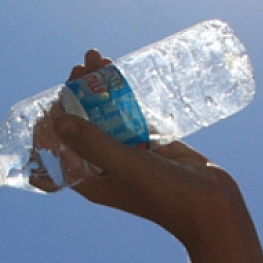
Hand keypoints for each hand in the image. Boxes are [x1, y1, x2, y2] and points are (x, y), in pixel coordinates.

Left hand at [54, 50, 247, 248]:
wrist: (212, 204)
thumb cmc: (165, 195)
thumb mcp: (126, 166)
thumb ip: (93, 143)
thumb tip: (57, 121)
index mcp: (90, 180)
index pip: (57, 149)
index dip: (51, 124)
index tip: (54, 98)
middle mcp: (104, 166)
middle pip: (81, 125)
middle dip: (77, 96)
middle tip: (79, 68)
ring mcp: (127, 152)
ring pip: (105, 115)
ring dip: (99, 88)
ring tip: (97, 58)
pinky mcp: (149, 142)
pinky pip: (129, 113)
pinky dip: (122, 94)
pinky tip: (119, 72)